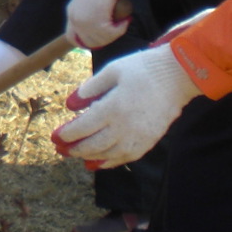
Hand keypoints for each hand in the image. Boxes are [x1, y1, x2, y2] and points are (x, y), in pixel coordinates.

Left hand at [52, 43, 199, 167]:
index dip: (67, 134)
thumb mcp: (111, 71)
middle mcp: (125, 127)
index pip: (83, 127)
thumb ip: (89, 89)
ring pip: (108, 155)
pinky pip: (125, 158)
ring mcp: (138, 138)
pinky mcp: (149, 142)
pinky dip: (109, 162)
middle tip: (60, 149)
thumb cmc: (142, 69)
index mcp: (113, 107)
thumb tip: (69, 105)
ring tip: (75, 155)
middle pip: (93, 145)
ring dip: (89, 157)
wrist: (177, 76)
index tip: (54, 136)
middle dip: (73, 149)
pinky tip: (98, 163)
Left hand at [66, 0, 131, 48]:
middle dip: (104, 40)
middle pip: (89, 42)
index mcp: (72, 13)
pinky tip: (125, 20)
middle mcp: (75, 20)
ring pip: (102, 40)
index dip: (84, 42)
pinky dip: (121, 28)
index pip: (72, 36)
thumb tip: (104, 27)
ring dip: (115, 33)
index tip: (98, 43)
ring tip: (123, 21)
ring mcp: (85, 23)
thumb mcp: (90, 1)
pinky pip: (112, 34)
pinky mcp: (97, 24)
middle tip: (116, 30)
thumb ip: (91, 14)